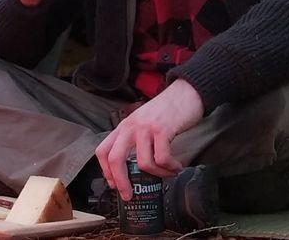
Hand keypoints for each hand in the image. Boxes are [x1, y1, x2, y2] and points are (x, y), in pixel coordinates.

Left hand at [95, 80, 203, 200]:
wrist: (185, 92)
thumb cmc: (166, 111)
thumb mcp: (143, 123)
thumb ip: (135, 140)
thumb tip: (134, 168)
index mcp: (123, 127)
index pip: (103, 150)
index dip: (106, 171)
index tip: (114, 185)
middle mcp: (131, 127)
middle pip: (115, 159)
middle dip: (121, 182)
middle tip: (130, 195)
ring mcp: (146, 128)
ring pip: (143, 163)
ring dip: (158, 174)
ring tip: (168, 173)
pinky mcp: (163, 130)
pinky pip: (162, 158)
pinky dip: (170, 168)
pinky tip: (177, 166)